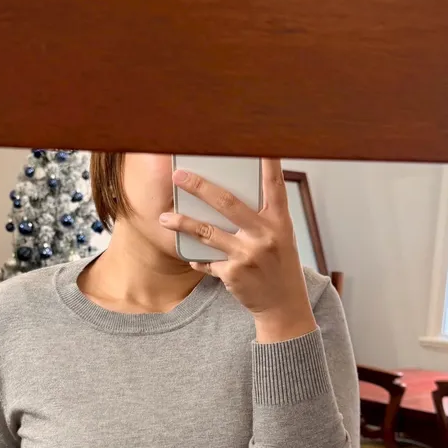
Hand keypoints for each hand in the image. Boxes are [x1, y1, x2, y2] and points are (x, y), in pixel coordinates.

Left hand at [160, 159, 316, 342]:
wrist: (283, 305)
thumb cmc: (279, 266)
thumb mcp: (281, 237)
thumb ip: (261, 217)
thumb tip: (227, 196)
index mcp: (279, 222)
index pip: (274, 186)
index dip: (268, 163)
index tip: (258, 142)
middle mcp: (265, 235)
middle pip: (227, 203)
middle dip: (200, 187)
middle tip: (178, 176)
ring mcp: (247, 255)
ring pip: (207, 233)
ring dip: (182, 223)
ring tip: (164, 217)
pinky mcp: (233, 273)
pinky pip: (206, 261)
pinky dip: (197, 258)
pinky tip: (190, 256)